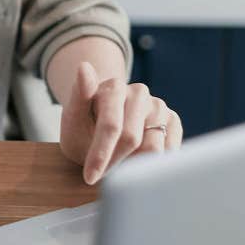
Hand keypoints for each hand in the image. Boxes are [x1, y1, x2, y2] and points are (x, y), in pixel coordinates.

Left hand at [59, 61, 182, 185]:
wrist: (101, 129)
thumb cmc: (84, 127)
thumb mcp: (72, 118)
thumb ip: (78, 95)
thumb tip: (84, 66)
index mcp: (113, 87)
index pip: (110, 125)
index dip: (100, 154)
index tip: (89, 177)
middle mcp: (139, 92)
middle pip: (132, 139)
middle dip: (115, 162)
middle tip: (102, 173)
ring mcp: (158, 106)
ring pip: (154, 148)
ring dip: (134, 164)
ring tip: (119, 160)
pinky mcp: (172, 121)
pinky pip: (170, 151)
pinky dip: (152, 163)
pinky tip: (137, 158)